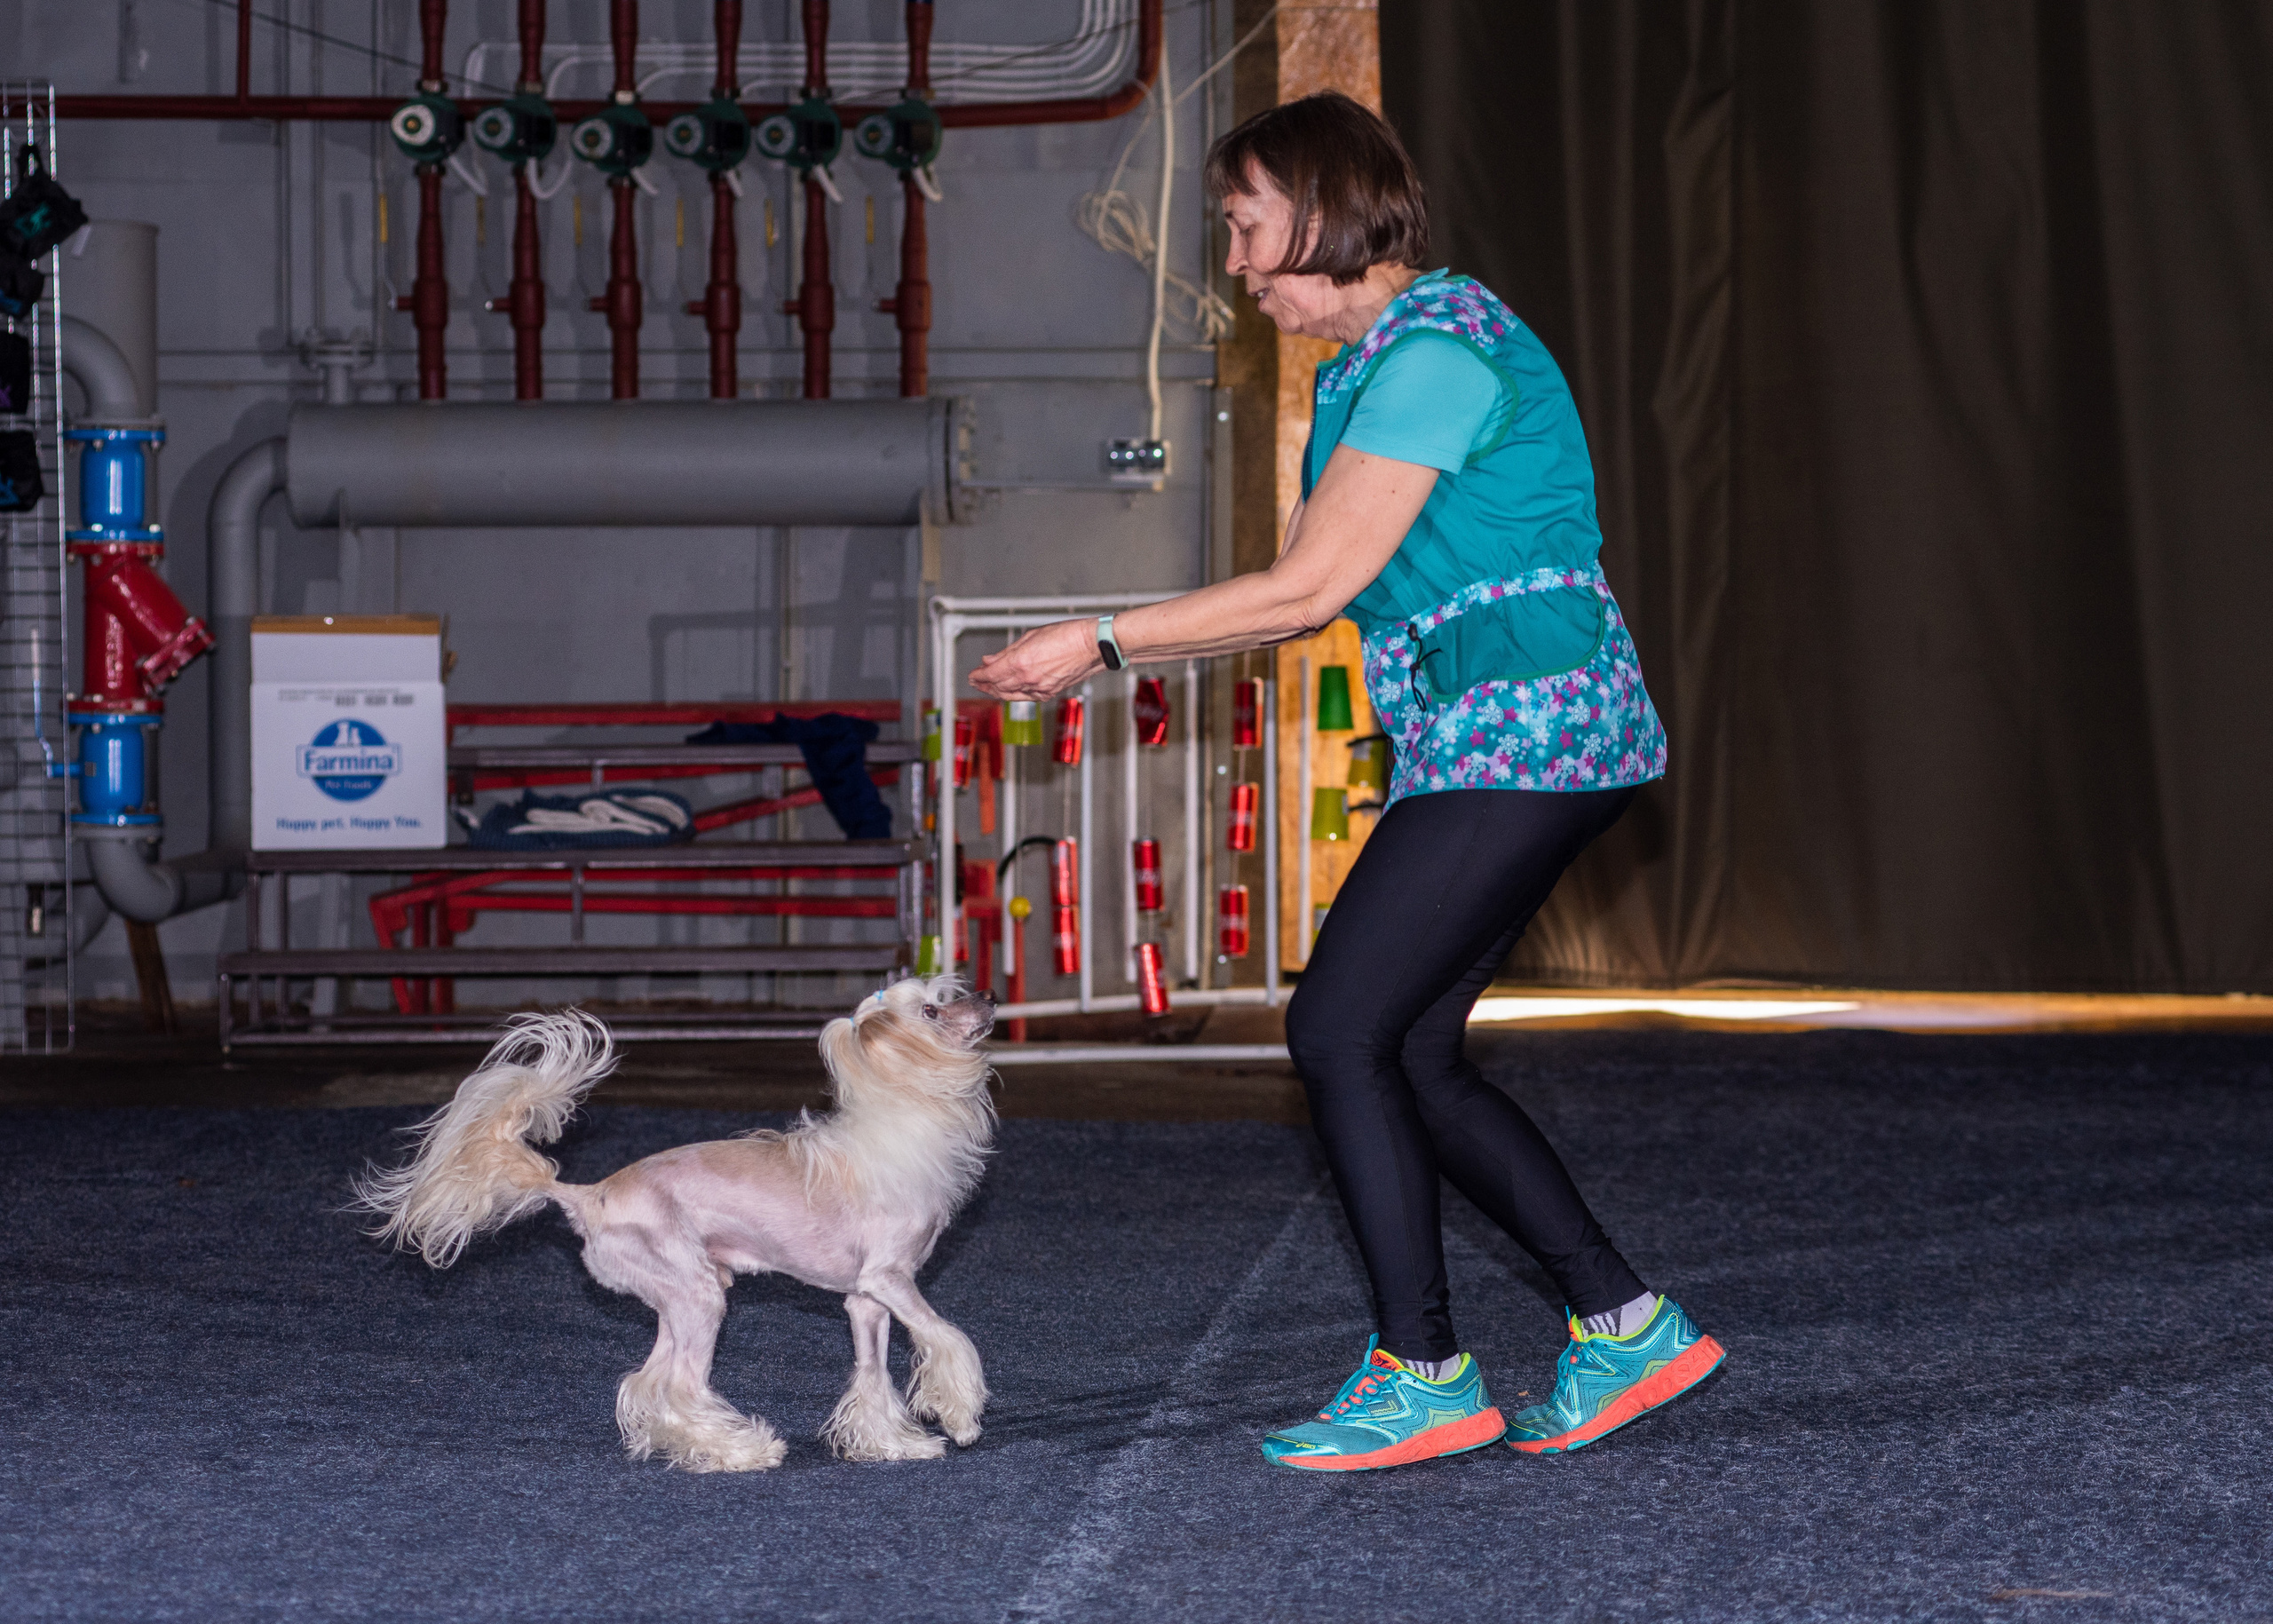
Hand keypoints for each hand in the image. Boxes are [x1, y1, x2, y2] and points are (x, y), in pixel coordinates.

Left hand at [970, 619, 1102, 699]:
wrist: (1091, 646)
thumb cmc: (1066, 635)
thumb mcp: (1031, 637)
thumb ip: (1007, 652)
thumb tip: (990, 660)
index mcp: (1020, 662)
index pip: (991, 674)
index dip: (978, 676)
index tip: (972, 675)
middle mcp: (1028, 678)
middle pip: (998, 686)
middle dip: (984, 685)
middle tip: (976, 682)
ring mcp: (1039, 688)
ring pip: (1011, 694)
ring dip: (997, 691)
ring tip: (989, 688)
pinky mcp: (1050, 693)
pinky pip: (1026, 697)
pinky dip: (1015, 694)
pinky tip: (1011, 690)